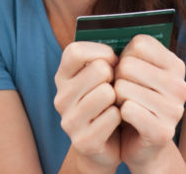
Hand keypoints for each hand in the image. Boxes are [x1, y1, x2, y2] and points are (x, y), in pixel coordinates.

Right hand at [54, 41, 120, 171]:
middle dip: (115, 76)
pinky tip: (118, 122)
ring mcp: (69, 121)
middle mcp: (60, 98)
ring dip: (119, 98)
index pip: (75, 51)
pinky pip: (113, 117)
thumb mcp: (101, 77)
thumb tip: (125, 40)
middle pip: (97, 70)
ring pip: (106, 93)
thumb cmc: (108, 102)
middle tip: (116, 87)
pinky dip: (122, 116)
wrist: (108, 146)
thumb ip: (104, 58)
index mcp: (62, 77)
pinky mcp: (83, 141)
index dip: (100, 51)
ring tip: (117, 104)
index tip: (113, 60)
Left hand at [114, 35, 185, 169]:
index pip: (139, 43)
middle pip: (128, 65)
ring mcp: (175, 110)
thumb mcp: (134, 70)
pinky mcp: (163, 132)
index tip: (127, 71)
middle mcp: (180, 86)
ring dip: (115, 98)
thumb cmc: (133, 98)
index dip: (123, 56)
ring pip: (123, 88)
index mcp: (175, 65)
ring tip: (122, 105)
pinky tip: (125, 119)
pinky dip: (118, 114)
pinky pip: (127, 110)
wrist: (139, 142)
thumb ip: (128, 49)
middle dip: (116, 78)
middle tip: (121, 91)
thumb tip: (108, 34)